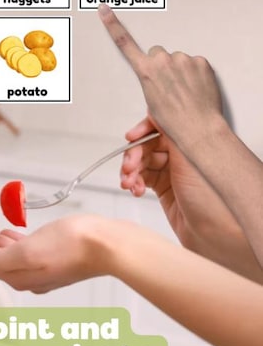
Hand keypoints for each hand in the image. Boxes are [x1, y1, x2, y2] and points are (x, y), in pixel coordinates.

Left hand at [0, 215, 106, 293]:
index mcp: (19, 277)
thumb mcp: (26, 252)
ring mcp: (43, 268)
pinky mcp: (55, 257)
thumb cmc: (72, 246)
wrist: (109, 245)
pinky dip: (12, 241)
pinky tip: (7, 233)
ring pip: (8, 254)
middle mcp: (30, 277)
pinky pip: (25, 249)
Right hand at [98, 4, 224, 150]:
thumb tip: (149, 103)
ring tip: (184, 90)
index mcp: (146, 71)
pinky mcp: (200, 61)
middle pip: (158, 54)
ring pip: (178, 59)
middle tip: (168, 85)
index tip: (104, 11)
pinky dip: (195, 73)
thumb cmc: (174, 121)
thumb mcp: (152, 107)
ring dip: (180, 71)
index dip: (113, 25)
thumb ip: (150, 89)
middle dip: (162, 65)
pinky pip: (195, 63)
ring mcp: (183, 59)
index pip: (125, 43)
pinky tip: (195, 87)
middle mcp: (163, 61)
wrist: (198, 127)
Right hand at [120, 116, 256, 271]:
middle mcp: (184, 157)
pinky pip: (142, 179)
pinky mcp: (165, 190)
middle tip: (128, 167)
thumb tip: (158, 109)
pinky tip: (134, 190)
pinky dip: (134, 183)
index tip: (132, 136)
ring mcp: (173, 174)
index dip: (144, 130)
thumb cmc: (216, 200)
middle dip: (133, 155)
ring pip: (142, 163)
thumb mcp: (190, 158)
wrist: (218, 236)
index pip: (162, 127)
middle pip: (148, 145)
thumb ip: (172, 132)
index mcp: (194, 143)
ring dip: (130, 171)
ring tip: (129, 183)